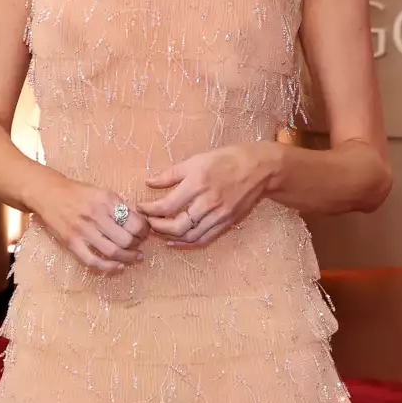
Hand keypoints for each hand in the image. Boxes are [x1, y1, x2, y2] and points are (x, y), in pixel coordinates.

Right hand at [33, 177, 148, 274]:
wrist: (48, 194)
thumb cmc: (77, 193)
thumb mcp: (102, 192)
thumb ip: (120, 206)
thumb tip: (140, 220)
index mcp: (107, 200)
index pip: (135, 221)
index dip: (145, 231)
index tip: (145, 233)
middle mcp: (96, 215)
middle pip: (127, 239)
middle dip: (137, 245)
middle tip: (139, 245)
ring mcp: (83, 230)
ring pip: (113, 252)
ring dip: (128, 258)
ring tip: (134, 257)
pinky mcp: (72, 243)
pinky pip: (93, 261)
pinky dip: (108, 267)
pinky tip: (118, 267)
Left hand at [137, 146, 267, 246]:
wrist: (260, 169)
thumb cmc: (227, 159)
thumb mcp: (197, 160)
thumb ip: (171, 174)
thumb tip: (149, 182)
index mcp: (198, 183)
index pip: (167, 206)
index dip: (150, 210)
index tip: (141, 208)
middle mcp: (208, 202)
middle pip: (177, 226)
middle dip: (158, 228)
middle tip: (148, 223)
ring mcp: (219, 215)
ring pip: (190, 236)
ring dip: (171, 237)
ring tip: (160, 232)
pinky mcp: (227, 223)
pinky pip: (204, 239)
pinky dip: (188, 243)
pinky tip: (176, 241)